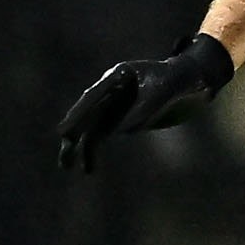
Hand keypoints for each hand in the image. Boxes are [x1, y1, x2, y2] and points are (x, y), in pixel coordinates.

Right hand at [56, 34, 234, 172]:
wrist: (182, 79)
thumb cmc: (172, 80)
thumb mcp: (162, 92)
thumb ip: (143, 109)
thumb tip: (122, 130)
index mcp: (119, 75)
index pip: (95, 94)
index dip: (81, 110)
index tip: (67, 125)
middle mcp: (109, 90)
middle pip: (87, 111)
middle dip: (74, 127)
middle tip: (62, 140)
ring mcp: (110, 105)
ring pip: (89, 126)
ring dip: (78, 146)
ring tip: (66, 165)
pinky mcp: (115, 119)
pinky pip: (99, 136)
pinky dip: (93, 150)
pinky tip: (87, 168)